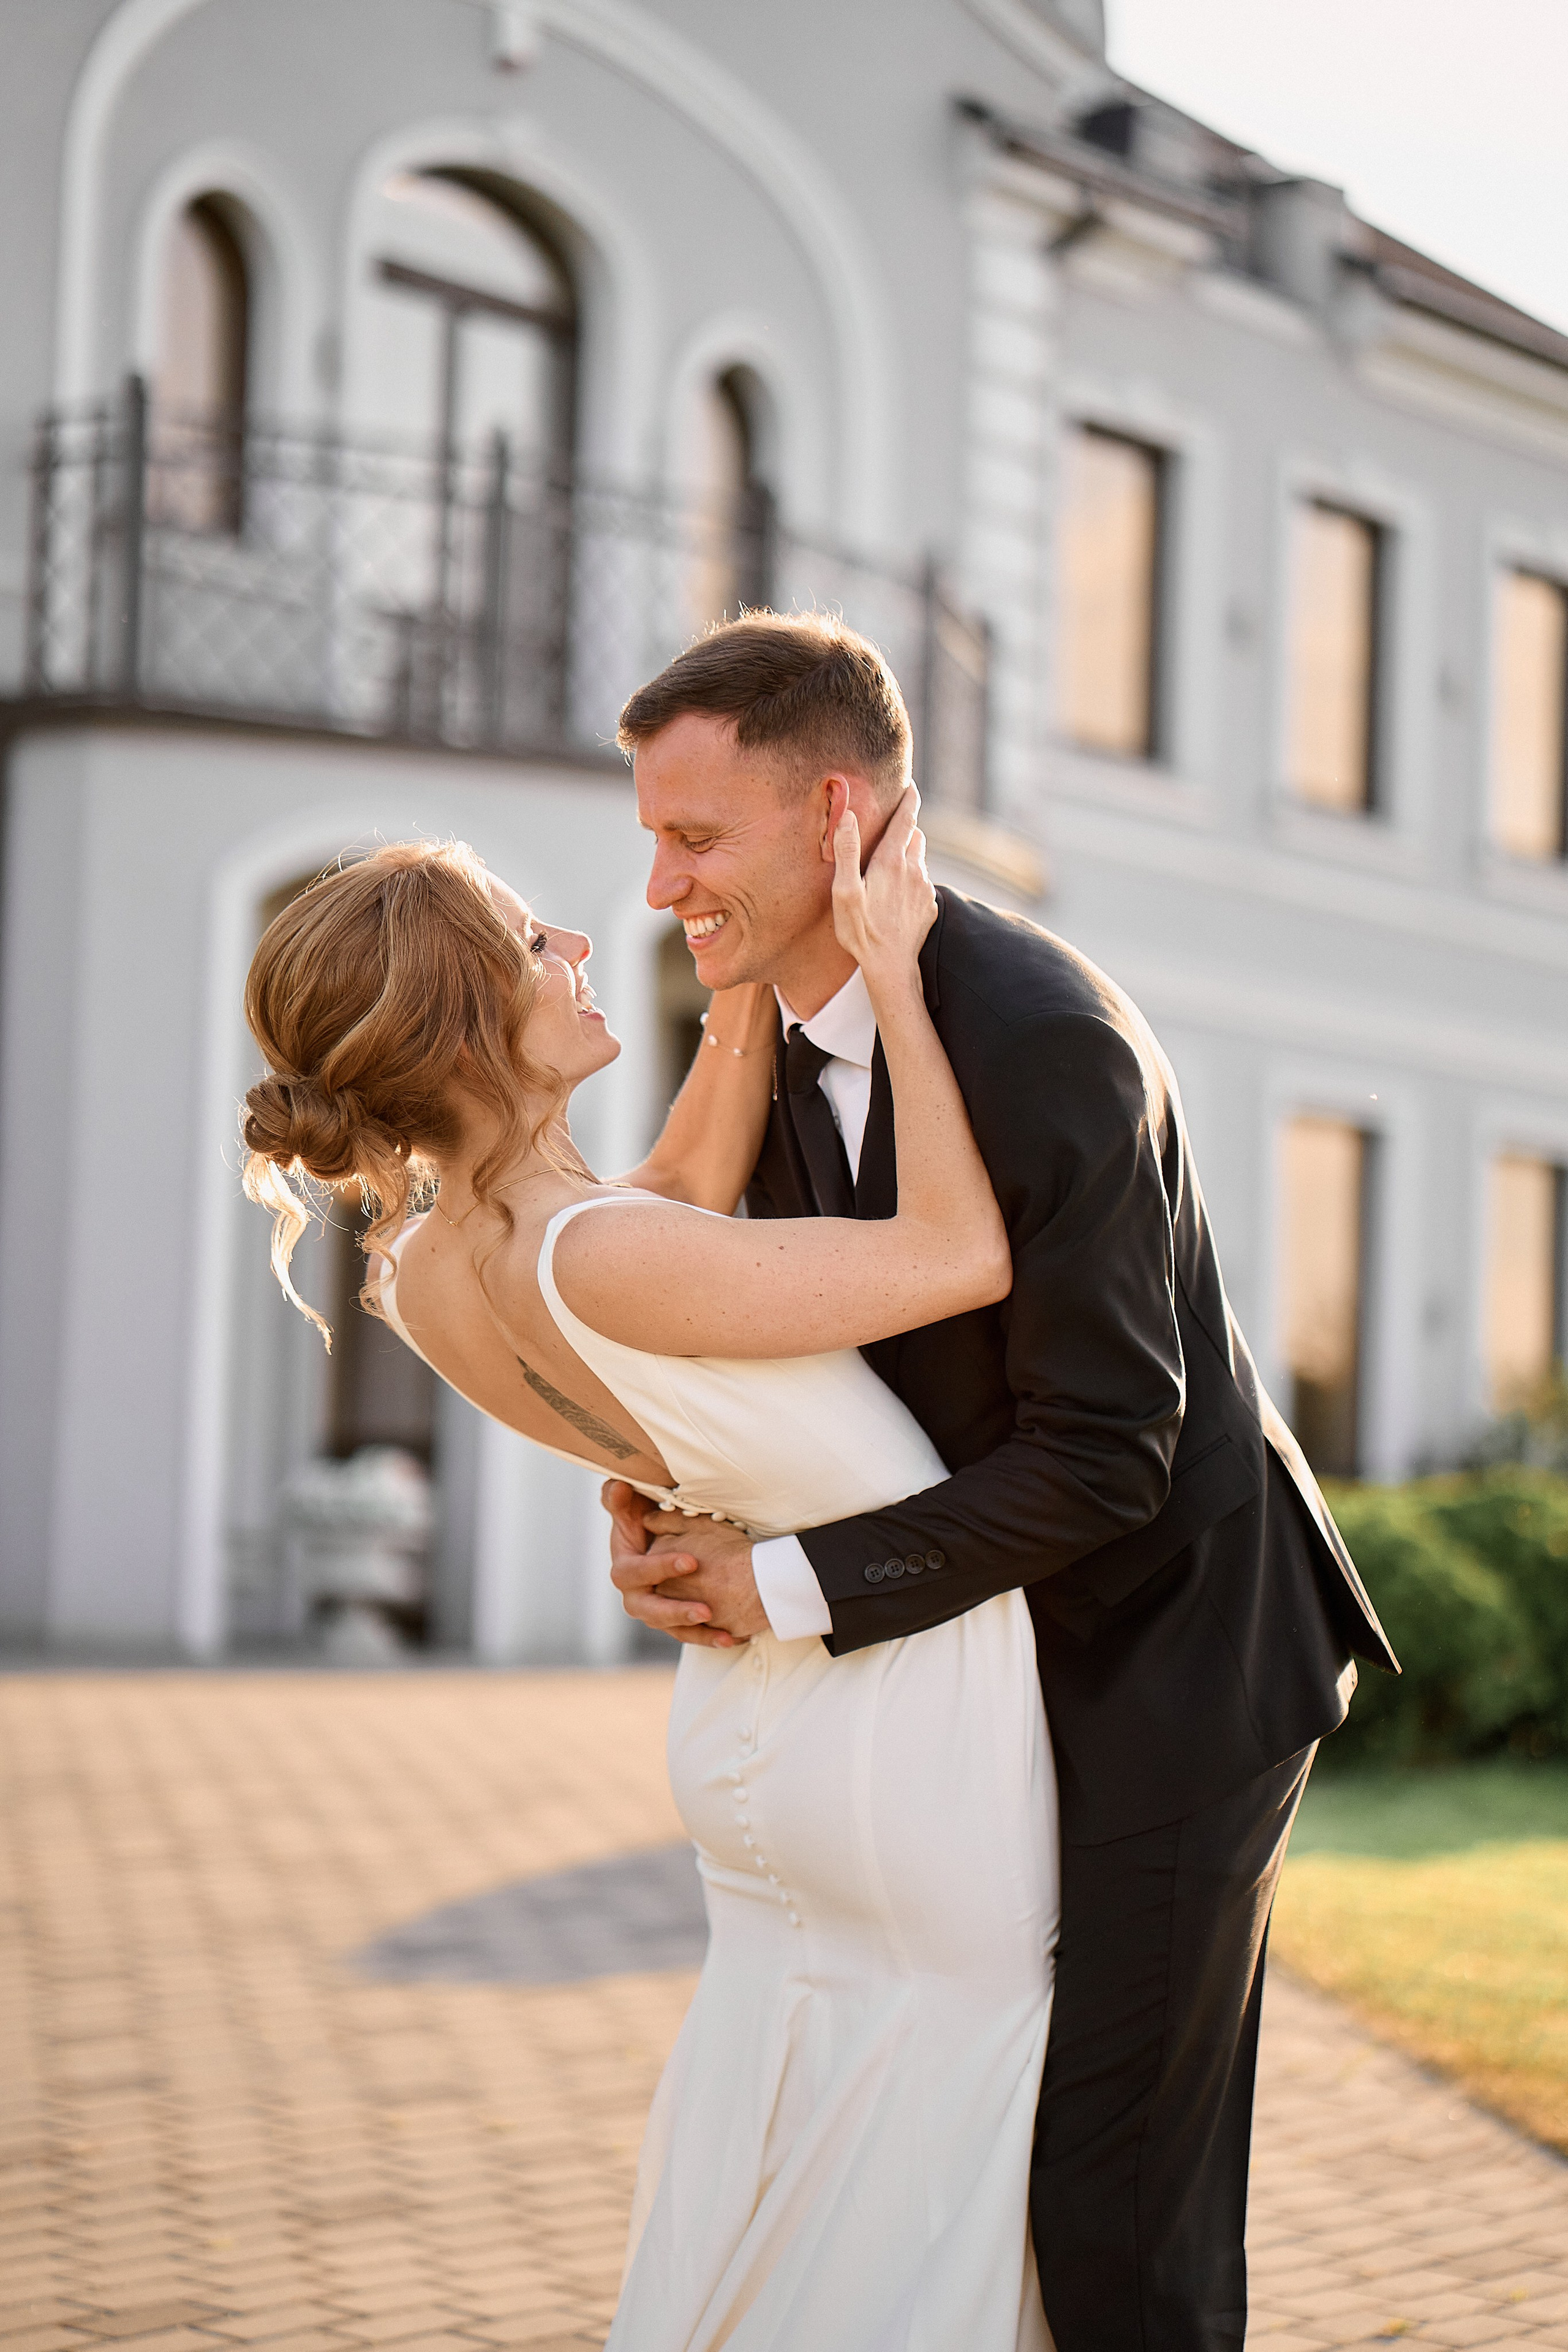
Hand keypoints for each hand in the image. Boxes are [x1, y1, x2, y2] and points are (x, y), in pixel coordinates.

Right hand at [602, 1483, 768, 1646]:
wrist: (654, 1541)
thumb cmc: (640, 1520)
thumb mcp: (630, 1508)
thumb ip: (620, 1500)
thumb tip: (619, 1487)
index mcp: (624, 1570)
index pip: (635, 1573)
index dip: (660, 1568)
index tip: (692, 1562)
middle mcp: (636, 1596)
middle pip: (650, 1612)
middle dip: (677, 1611)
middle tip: (705, 1610)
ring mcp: (655, 1612)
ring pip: (673, 1629)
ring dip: (699, 1634)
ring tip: (725, 1635)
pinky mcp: (674, 1622)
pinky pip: (690, 1635)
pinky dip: (710, 1637)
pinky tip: (735, 1638)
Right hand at [830, 783, 936, 998]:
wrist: (890, 967)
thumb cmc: (861, 931)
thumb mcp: (844, 892)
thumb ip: (847, 851)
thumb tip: (848, 817)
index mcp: (892, 861)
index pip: (906, 818)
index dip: (909, 798)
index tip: (910, 784)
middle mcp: (915, 870)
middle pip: (914, 836)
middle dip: (904, 831)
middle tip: (886, 835)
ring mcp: (925, 889)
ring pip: (920, 859)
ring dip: (907, 857)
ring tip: (886, 871)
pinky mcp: (930, 906)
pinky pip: (923, 883)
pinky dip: (912, 881)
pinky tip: (895, 899)